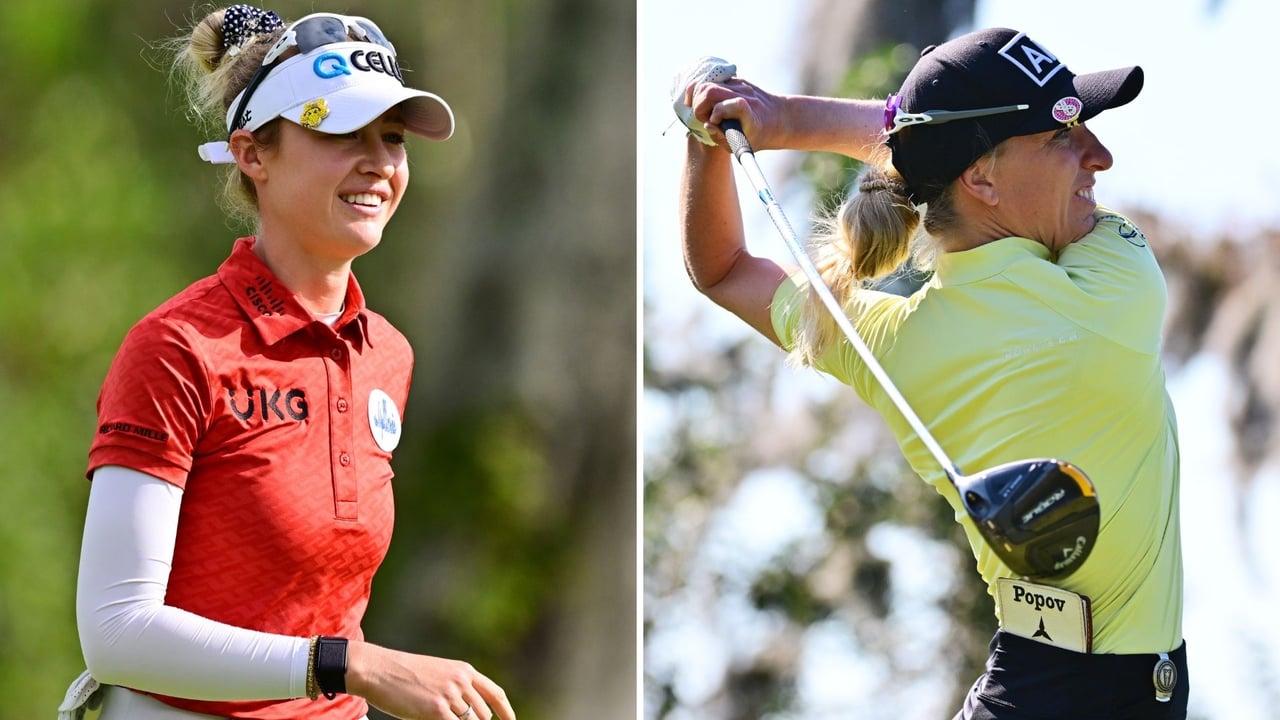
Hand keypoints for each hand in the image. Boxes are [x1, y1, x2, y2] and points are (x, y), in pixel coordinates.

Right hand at [345, 641, 514, 719]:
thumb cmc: (403, 674)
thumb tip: (469, 709)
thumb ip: (456, 687)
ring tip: (440, 716)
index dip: (506, 711)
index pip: (495, 694)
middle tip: (455, 718)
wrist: (379, 669)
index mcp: (464, 670)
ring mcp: (450, 695)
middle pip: (483, 714)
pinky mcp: (437, 709)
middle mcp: (461, 681)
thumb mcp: (437, 673)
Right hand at [683, 75, 786, 151]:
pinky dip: (703, 91)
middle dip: (699, 106)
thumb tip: (707, 124)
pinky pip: (712, 80)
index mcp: (750, 114)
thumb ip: (722, 137)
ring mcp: (740, 85)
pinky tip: (705, 102)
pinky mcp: (736, 80)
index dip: (717, 113)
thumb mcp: (743, 145)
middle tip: (704, 117)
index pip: (731, 103)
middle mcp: (745, 95)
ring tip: (703, 110)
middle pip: (710, 90)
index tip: (715, 123)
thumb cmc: (758, 135)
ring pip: (707, 83)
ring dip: (699, 98)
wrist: (779, 117)